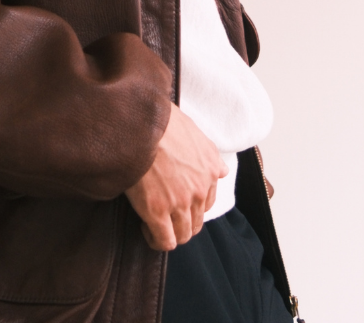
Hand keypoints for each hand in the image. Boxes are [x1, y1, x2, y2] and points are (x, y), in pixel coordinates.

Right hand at [124, 103, 226, 250]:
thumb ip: (210, 155)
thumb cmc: (163, 122)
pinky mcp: (157, 212)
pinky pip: (165, 241)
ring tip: (155, 224)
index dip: (192, 206)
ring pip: (182, 235)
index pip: (207, 203)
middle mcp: (199, 190)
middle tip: (166, 216)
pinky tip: (146, 228)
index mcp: (210, 171)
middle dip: (182, 223)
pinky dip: (157, 240)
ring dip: (171, 233)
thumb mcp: (196, 133)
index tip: (178, 202)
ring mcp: (180, 203)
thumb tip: (221, 170)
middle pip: (196, 223)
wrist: (141, 124)